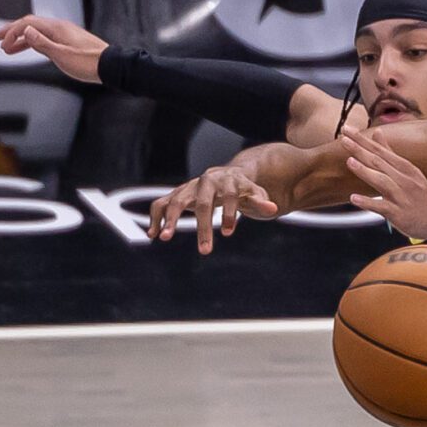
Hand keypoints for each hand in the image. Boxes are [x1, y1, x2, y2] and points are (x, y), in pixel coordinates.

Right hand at [0, 15, 107, 82]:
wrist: (111, 66)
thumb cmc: (88, 63)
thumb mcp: (62, 56)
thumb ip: (42, 43)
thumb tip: (25, 31)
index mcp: (56, 28)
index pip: (27, 23)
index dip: (11, 32)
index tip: (2, 44)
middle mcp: (59, 27)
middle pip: (30, 24)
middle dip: (12, 31)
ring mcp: (64, 34)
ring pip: (38, 32)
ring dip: (22, 39)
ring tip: (8, 48)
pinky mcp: (68, 41)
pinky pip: (46, 38)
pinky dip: (34, 43)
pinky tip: (28, 49)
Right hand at [148, 166, 279, 253]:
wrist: (227, 176)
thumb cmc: (243, 189)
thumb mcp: (255, 193)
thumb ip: (261, 200)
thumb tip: (273, 209)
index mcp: (227, 181)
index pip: (229, 196)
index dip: (229, 214)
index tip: (229, 232)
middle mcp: (206, 182)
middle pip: (203, 204)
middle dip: (203, 227)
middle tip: (205, 251)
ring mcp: (189, 187)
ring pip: (176, 201)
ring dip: (169, 219)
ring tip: (164, 238)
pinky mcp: (177, 194)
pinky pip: (161, 203)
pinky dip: (155, 217)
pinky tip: (153, 234)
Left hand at [340, 128, 426, 240]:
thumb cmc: (420, 192)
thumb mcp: (407, 169)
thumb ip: (389, 151)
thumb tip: (378, 131)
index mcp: (403, 166)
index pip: (379, 150)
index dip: (362, 140)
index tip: (347, 129)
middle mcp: (403, 179)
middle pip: (379, 162)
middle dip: (361, 150)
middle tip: (344, 139)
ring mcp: (401, 196)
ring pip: (382, 181)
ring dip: (365, 171)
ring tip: (349, 162)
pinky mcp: (399, 213)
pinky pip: (382, 207)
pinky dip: (368, 202)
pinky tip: (354, 198)